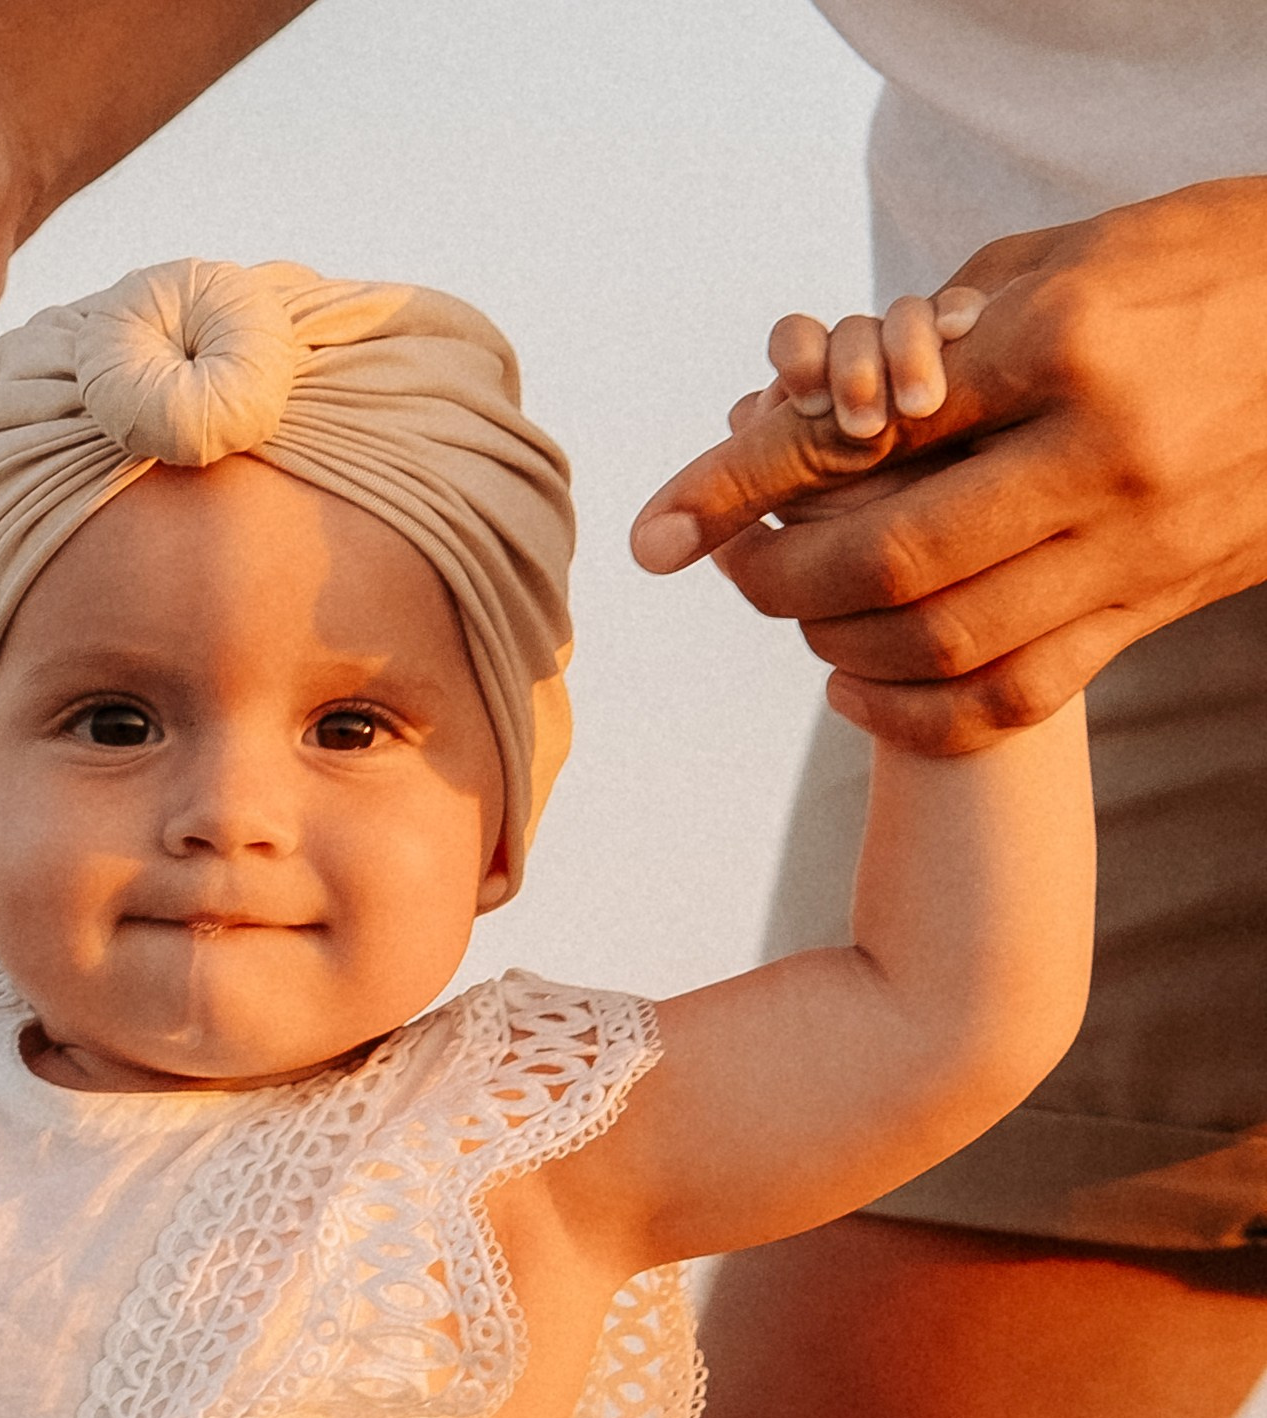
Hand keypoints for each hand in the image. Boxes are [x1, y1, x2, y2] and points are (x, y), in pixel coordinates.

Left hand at [628, 179, 1266, 749]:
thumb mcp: (1084, 252)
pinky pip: (1008, 698)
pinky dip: (912, 710)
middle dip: (782, 576)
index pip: (864, 429)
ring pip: (942, 643)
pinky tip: (855, 685)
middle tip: (732, 568)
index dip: (745, 483)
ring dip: (839, 643)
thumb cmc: (1213, 267)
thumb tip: (834, 390)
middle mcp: (1102, 455)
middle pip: (890, 557)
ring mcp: (1133, 546)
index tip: (662, 526)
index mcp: (1070, 341)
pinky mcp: (1152, 609)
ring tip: (796, 612)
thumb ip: (957, 326)